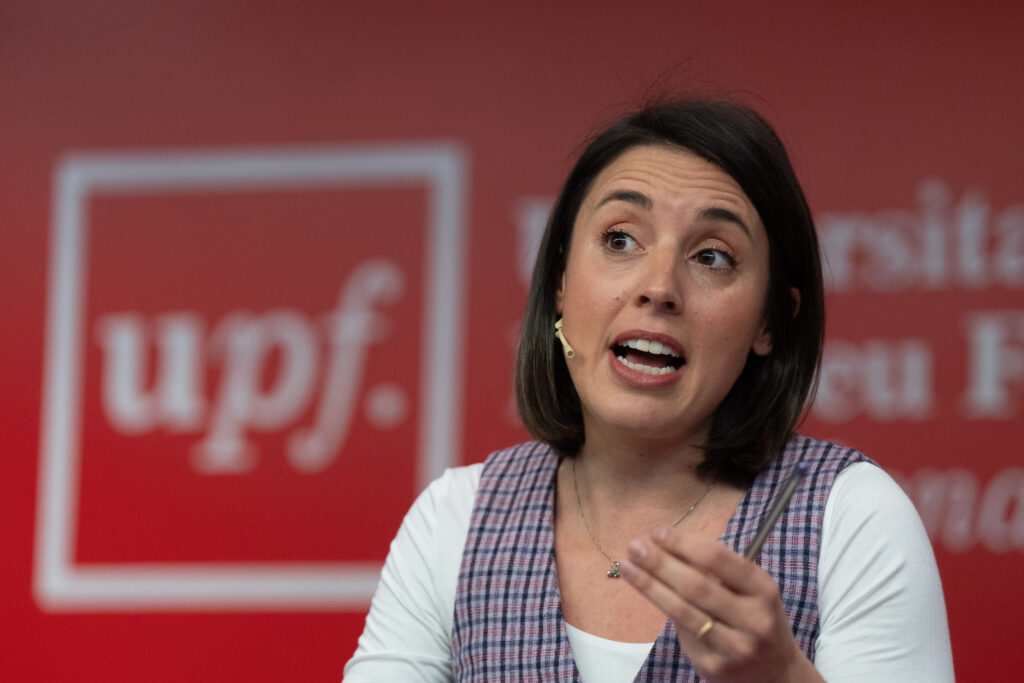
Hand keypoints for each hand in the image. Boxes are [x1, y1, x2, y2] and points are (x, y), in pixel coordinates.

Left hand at [620, 527, 822, 682]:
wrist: (777, 675)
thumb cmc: (756, 619)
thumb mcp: (752, 591)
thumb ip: (718, 570)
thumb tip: (666, 546)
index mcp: (763, 590)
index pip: (718, 559)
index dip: (684, 543)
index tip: (657, 532)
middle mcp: (753, 619)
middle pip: (695, 585)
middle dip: (660, 563)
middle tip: (635, 546)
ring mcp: (734, 647)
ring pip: (682, 611)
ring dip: (650, 586)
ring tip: (628, 567)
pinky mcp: (714, 667)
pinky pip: (682, 634)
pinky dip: (666, 611)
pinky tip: (653, 595)